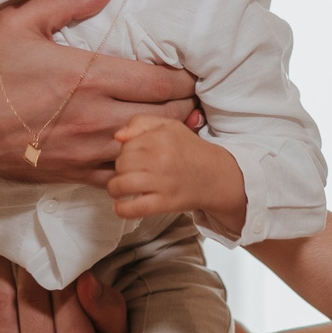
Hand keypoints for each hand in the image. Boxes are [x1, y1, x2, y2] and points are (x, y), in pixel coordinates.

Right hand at [0, 0, 201, 189]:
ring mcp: (86, 151)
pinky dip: (140, 165)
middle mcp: (94, 118)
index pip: (159, 82)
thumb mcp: (18, 23)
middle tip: (187, 95)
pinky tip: (140, 153)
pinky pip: (122, 177)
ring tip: (173, 123)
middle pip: (166, 116)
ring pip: (150, 149)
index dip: (183, 78)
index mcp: (87, 77)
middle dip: (184, 104)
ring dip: (167, 136)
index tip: (186, 72)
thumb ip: (67, 1)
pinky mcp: (73, 174)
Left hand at [108, 116, 245, 225]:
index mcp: (160, 137)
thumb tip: (118, 136)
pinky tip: (120, 206)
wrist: (215, 175)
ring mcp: (163, 182)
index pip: (125, 146)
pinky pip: (134, 208)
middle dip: (121, 169)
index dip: (126, 152)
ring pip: (121, 185)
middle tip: (132, 172)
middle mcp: (161, 159)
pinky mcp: (165, 203)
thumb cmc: (189, 150)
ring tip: (120, 189)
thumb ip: (141, 123)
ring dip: (115, 189)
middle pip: (121, 164)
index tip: (134, 158)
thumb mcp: (169, 126)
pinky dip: (122, 209)